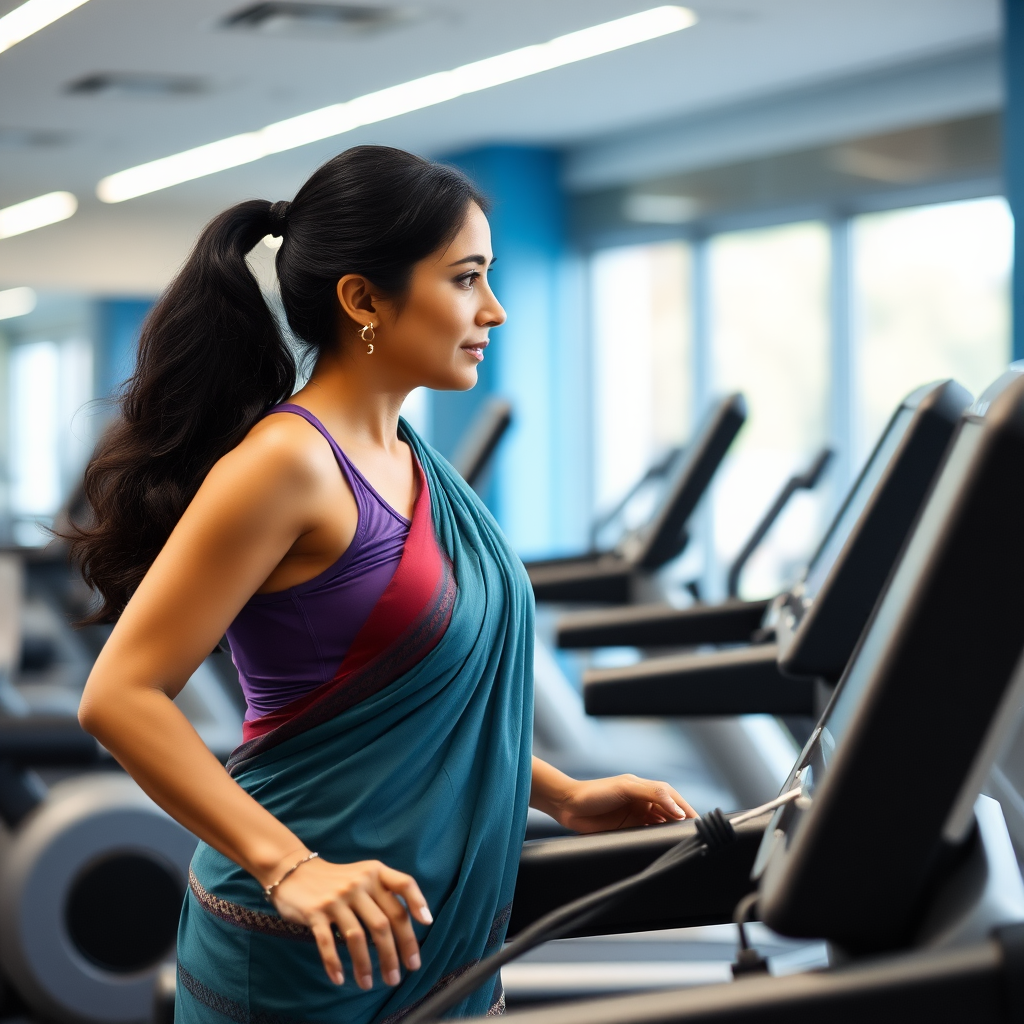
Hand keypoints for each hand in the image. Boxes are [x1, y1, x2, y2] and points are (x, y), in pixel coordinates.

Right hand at [269, 856, 431, 988]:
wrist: (293, 870)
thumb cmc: (336, 879)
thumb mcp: (363, 875)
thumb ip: (384, 892)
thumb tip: (409, 927)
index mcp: (375, 873)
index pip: (403, 884)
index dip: (418, 902)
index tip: (427, 924)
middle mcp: (359, 883)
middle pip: (384, 922)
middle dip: (395, 953)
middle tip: (398, 977)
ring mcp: (337, 898)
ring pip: (358, 937)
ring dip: (366, 965)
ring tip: (369, 985)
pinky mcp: (315, 912)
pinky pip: (327, 942)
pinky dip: (334, 963)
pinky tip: (340, 979)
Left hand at [549, 774, 696, 833]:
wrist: (569, 806)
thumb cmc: (595, 792)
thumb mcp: (626, 787)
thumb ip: (653, 794)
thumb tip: (678, 810)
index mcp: (647, 790)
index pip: (674, 800)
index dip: (686, 811)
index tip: (698, 824)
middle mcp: (645, 804)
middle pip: (671, 815)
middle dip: (682, 825)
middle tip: (694, 839)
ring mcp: (637, 819)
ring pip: (661, 828)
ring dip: (670, 835)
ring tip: (682, 846)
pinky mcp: (628, 832)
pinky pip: (647, 838)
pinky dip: (656, 843)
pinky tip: (661, 849)